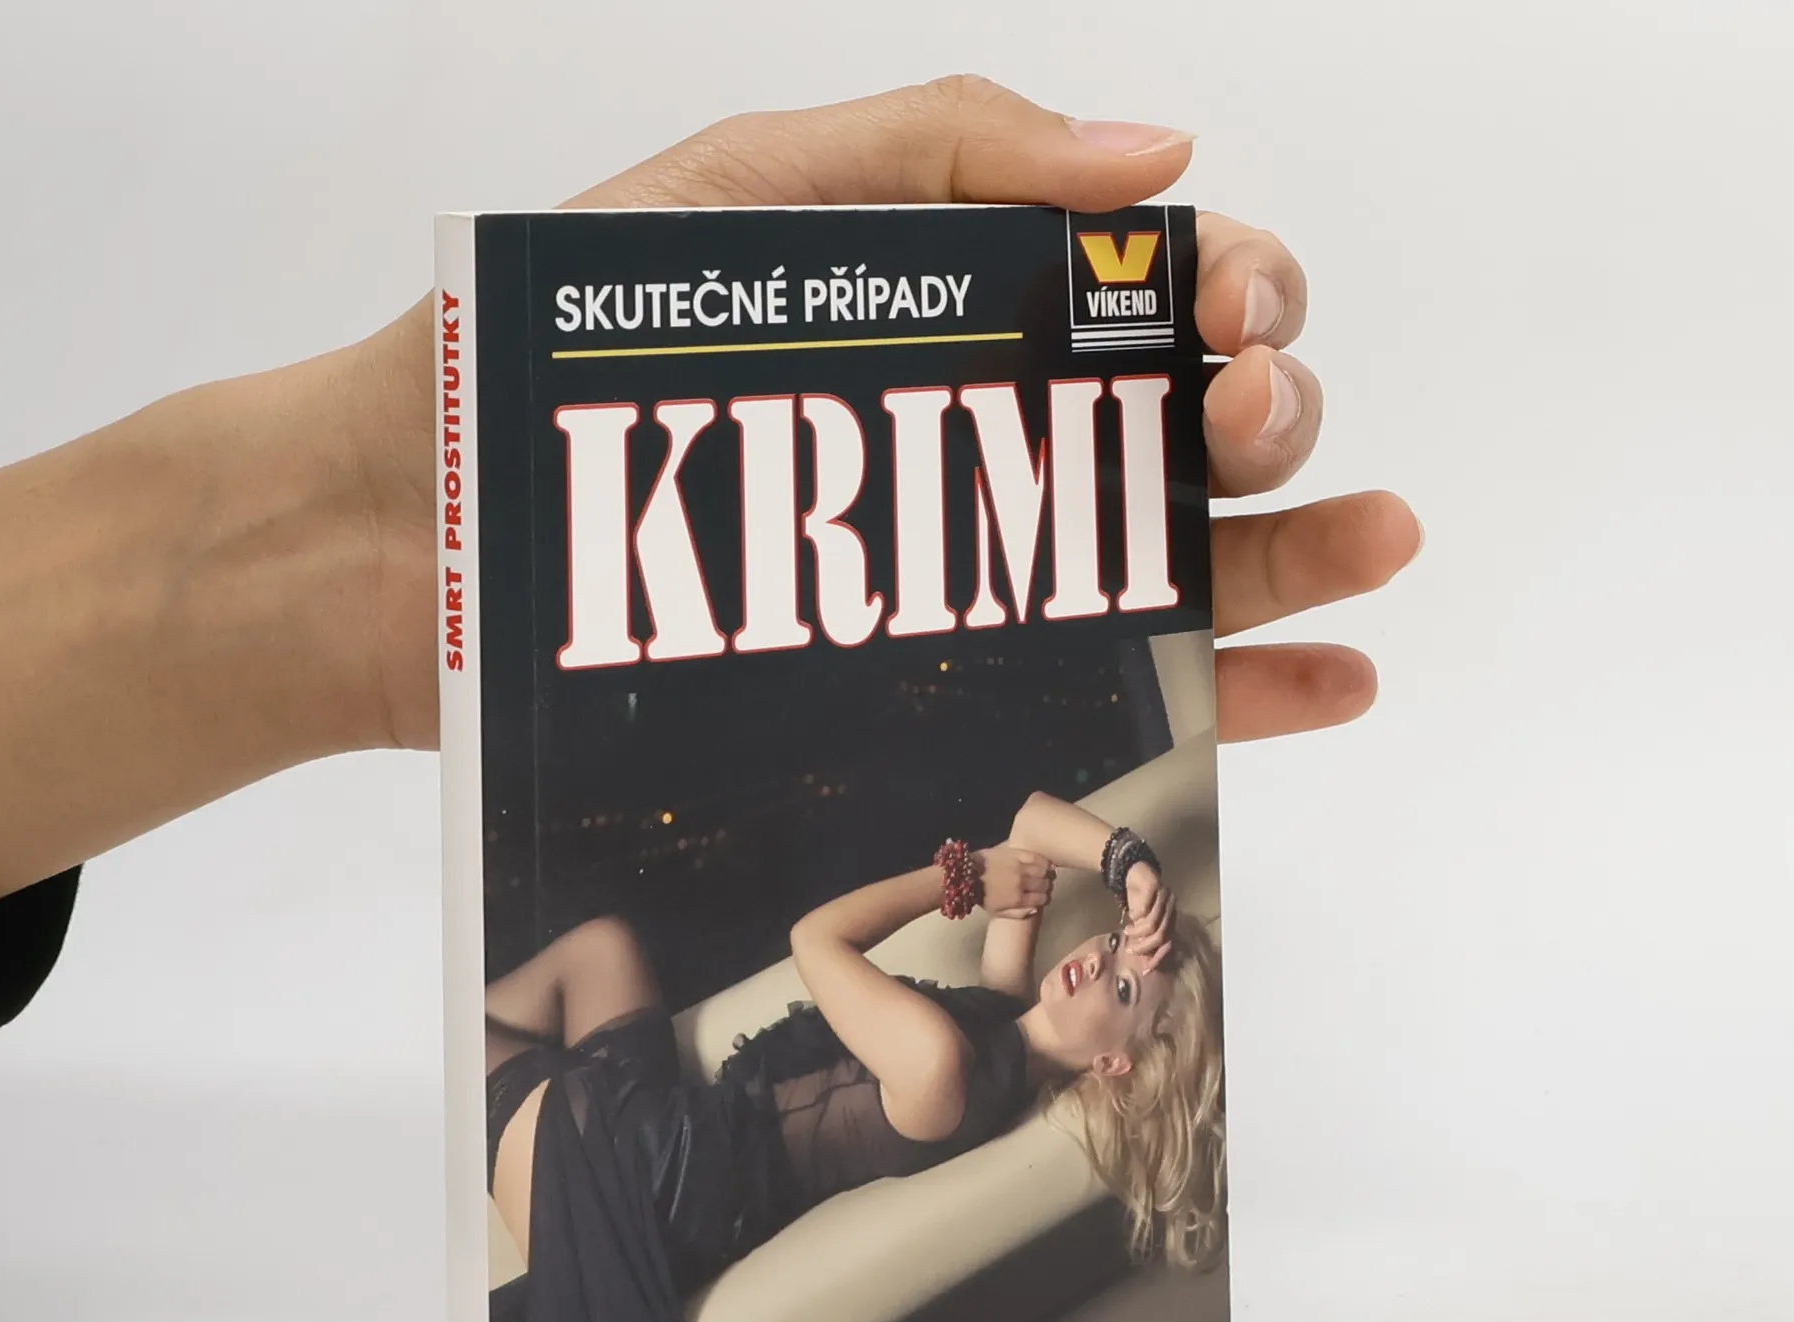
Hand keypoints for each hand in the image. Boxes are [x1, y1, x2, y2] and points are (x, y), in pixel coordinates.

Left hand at [347, 75, 1419, 753]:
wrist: (418, 543)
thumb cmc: (559, 358)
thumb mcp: (748, 198)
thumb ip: (941, 151)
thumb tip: (1153, 153)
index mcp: (960, 313)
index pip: (1142, 293)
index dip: (1223, 286)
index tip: (1231, 306)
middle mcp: (985, 449)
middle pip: (1181, 427)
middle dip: (1260, 406)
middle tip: (1245, 416)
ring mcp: (972, 582)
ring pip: (1178, 563)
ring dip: (1300, 547)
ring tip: (1376, 536)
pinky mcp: (945, 697)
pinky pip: (1117, 693)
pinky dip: (1239, 692)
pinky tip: (1333, 677)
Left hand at [977, 844, 1053, 918]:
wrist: (966, 874)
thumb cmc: (981, 895)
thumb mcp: (996, 912)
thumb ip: (1017, 914)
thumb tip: (1036, 909)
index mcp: (1016, 899)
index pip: (1042, 899)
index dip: (1045, 898)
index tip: (1043, 896)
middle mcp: (1021, 883)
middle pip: (1045, 885)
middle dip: (1047, 887)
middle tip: (1044, 885)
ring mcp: (1019, 867)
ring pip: (1043, 870)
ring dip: (1047, 873)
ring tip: (1045, 874)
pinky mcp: (1015, 854)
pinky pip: (1036, 856)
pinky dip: (1042, 861)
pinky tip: (1042, 863)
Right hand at [1121, 861, 1174, 971]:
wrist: (1135, 872)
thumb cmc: (1139, 900)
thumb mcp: (1142, 922)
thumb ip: (1145, 937)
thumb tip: (1143, 961)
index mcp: (1171, 919)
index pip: (1170, 943)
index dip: (1159, 957)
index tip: (1146, 969)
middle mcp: (1172, 908)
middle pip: (1162, 935)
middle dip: (1145, 946)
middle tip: (1130, 949)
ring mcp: (1165, 897)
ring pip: (1154, 924)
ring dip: (1138, 932)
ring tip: (1127, 931)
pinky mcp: (1155, 887)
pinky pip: (1145, 908)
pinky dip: (1136, 916)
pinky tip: (1129, 917)